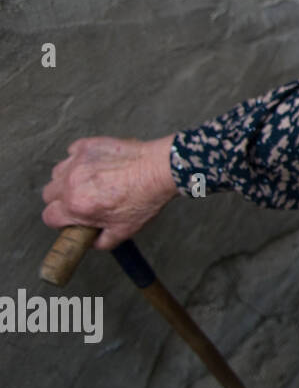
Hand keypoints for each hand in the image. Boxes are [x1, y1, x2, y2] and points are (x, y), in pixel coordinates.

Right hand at [41, 135, 179, 250]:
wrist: (160, 170)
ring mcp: (78, 162)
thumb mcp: (124, 231)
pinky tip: (96, 165)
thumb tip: (92, 242)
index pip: (49, 217)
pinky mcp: (87, 145)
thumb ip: (102, 242)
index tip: (71, 218)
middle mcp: (72, 183)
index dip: (61, 221)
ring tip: (90, 182)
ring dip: (68, 178)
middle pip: (49, 194)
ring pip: (58, 173)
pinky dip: (79, 158)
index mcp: (77, 206)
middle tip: (82, 200)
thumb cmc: (145, 198)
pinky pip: (72, 152)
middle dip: (62, 200)